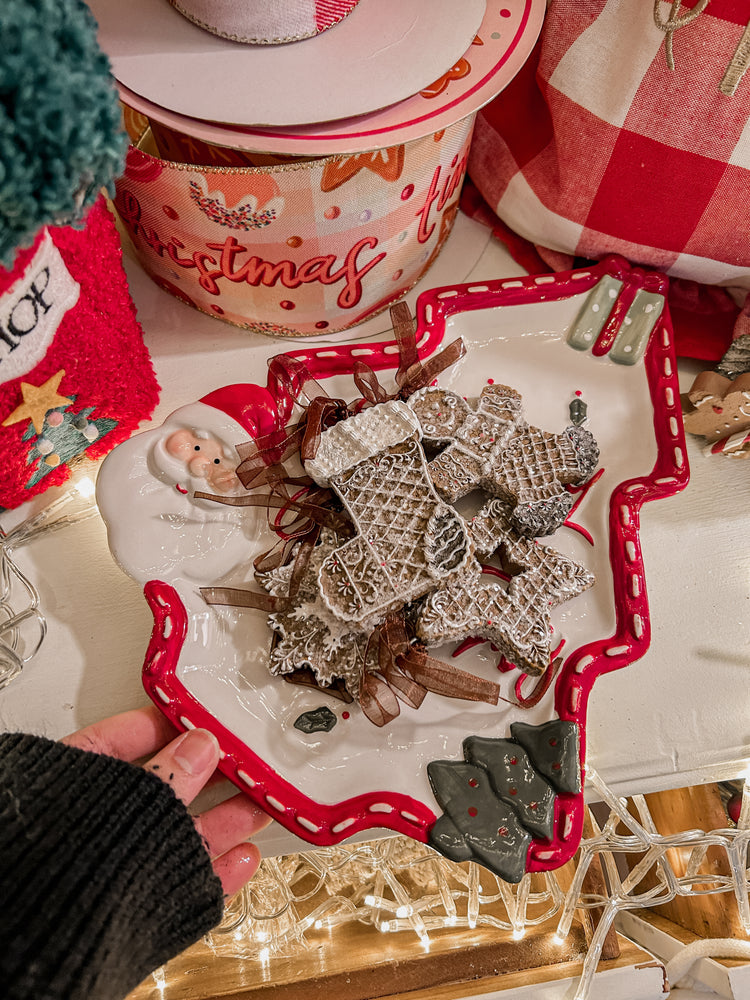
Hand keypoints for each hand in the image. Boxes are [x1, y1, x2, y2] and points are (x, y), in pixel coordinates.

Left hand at [62, 705, 270, 895]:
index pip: (117, 743)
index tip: (200, 717)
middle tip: (242, 760)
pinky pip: (185, 881)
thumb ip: (164, 776)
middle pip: (160, 791)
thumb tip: (199, 749)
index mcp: (69, 789)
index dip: (163, 726)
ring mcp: (116, 868)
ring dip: (226, 818)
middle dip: (207, 775)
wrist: (36, 951)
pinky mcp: (138, 905)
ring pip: (179, 836)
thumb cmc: (48, 867)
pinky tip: (243, 854)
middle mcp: (93, 829)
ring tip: (259, 801)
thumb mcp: (116, 802)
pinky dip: (219, 869)